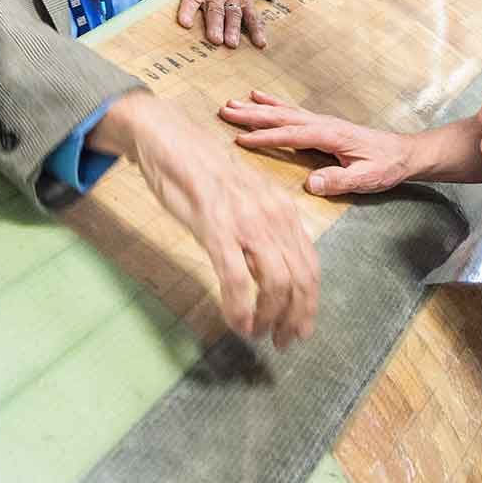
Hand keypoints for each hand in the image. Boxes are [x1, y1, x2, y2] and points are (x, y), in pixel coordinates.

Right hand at [91, 91, 318, 346]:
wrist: (171, 140)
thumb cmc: (204, 173)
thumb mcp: (247, 198)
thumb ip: (265, 227)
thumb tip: (276, 267)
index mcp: (283, 209)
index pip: (310, 266)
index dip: (309, 304)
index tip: (299, 329)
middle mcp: (272, 216)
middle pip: (300, 279)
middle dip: (295, 318)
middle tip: (281, 342)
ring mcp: (245, 221)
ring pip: (274, 282)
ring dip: (269, 317)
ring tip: (256, 333)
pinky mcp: (214, 226)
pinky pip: (235, 277)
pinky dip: (240, 307)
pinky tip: (236, 321)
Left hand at [151, 0, 265, 48]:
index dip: (188, 8)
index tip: (185, 22)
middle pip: (215, 10)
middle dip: (215, 24)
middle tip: (214, 39)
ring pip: (233, 14)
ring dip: (233, 28)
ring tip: (231, 43)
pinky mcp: (245, 1)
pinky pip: (252, 16)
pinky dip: (257, 29)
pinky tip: (260, 42)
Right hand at [220, 90, 417, 195]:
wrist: (403, 153)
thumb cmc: (386, 167)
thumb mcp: (366, 179)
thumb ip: (339, 181)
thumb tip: (311, 184)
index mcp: (330, 135)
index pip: (291, 135)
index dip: (265, 137)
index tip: (241, 139)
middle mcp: (323, 123)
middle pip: (281, 117)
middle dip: (252, 115)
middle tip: (225, 111)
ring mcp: (322, 121)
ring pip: (283, 111)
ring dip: (257, 108)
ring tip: (233, 103)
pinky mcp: (322, 124)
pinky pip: (292, 112)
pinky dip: (273, 104)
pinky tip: (260, 99)